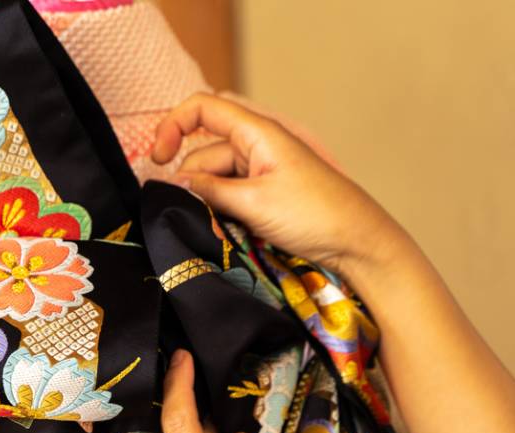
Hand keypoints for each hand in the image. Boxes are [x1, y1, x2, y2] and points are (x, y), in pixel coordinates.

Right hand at [151, 92, 421, 289]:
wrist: (357, 242)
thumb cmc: (315, 214)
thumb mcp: (253, 203)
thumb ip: (210, 190)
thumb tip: (175, 183)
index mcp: (257, 133)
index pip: (203, 109)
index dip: (173, 125)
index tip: (158, 158)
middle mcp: (257, 147)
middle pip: (204, 153)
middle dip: (190, 182)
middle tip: (187, 213)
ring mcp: (261, 172)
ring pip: (215, 180)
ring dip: (207, 203)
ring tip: (215, 230)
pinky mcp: (265, 195)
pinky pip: (230, 196)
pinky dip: (221, 212)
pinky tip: (224, 232)